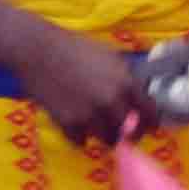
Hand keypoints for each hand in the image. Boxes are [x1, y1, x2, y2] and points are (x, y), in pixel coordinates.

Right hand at [3, 17, 145, 148]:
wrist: (37, 50)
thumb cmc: (75, 48)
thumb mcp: (111, 58)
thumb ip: (126, 78)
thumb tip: (139, 95)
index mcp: (126, 83)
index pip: (149, 112)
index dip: (151, 123)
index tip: (150, 128)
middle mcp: (110, 102)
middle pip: (128, 131)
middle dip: (127, 133)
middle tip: (122, 132)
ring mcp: (88, 114)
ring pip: (107, 139)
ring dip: (104, 136)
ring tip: (98, 128)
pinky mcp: (67, 122)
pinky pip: (81, 141)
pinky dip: (80, 137)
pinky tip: (77, 127)